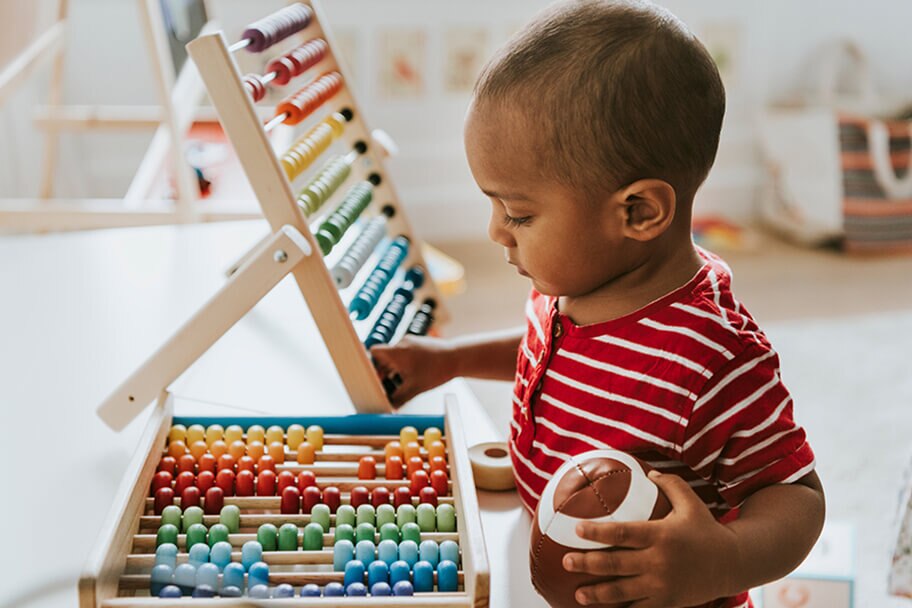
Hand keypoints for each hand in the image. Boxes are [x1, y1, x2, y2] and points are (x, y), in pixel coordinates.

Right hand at [370, 336, 457, 406]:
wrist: (458, 357)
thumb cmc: (438, 370)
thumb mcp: (415, 389)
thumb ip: (399, 399)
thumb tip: (389, 407)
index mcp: (396, 352)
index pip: (373, 353)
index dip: (371, 366)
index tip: (373, 378)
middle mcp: (401, 344)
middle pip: (384, 358)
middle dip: (384, 373)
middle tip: (385, 388)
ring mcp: (410, 343)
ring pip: (395, 358)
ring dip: (394, 371)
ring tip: (400, 385)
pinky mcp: (419, 344)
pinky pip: (405, 355)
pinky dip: (404, 366)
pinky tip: (410, 378)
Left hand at [562, 471, 739, 606]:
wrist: (733, 564)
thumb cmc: (706, 530)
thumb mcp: (691, 502)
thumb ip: (670, 484)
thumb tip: (648, 470)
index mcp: (660, 535)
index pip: (622, 533)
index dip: (597, 532)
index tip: (576, 529)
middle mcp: (658, 561)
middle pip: (615, 564)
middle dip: (587, 563)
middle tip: (566, 561)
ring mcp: (662, 586)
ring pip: (623, 592)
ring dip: (597, 594)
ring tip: (578, 593)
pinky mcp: (668, 603)